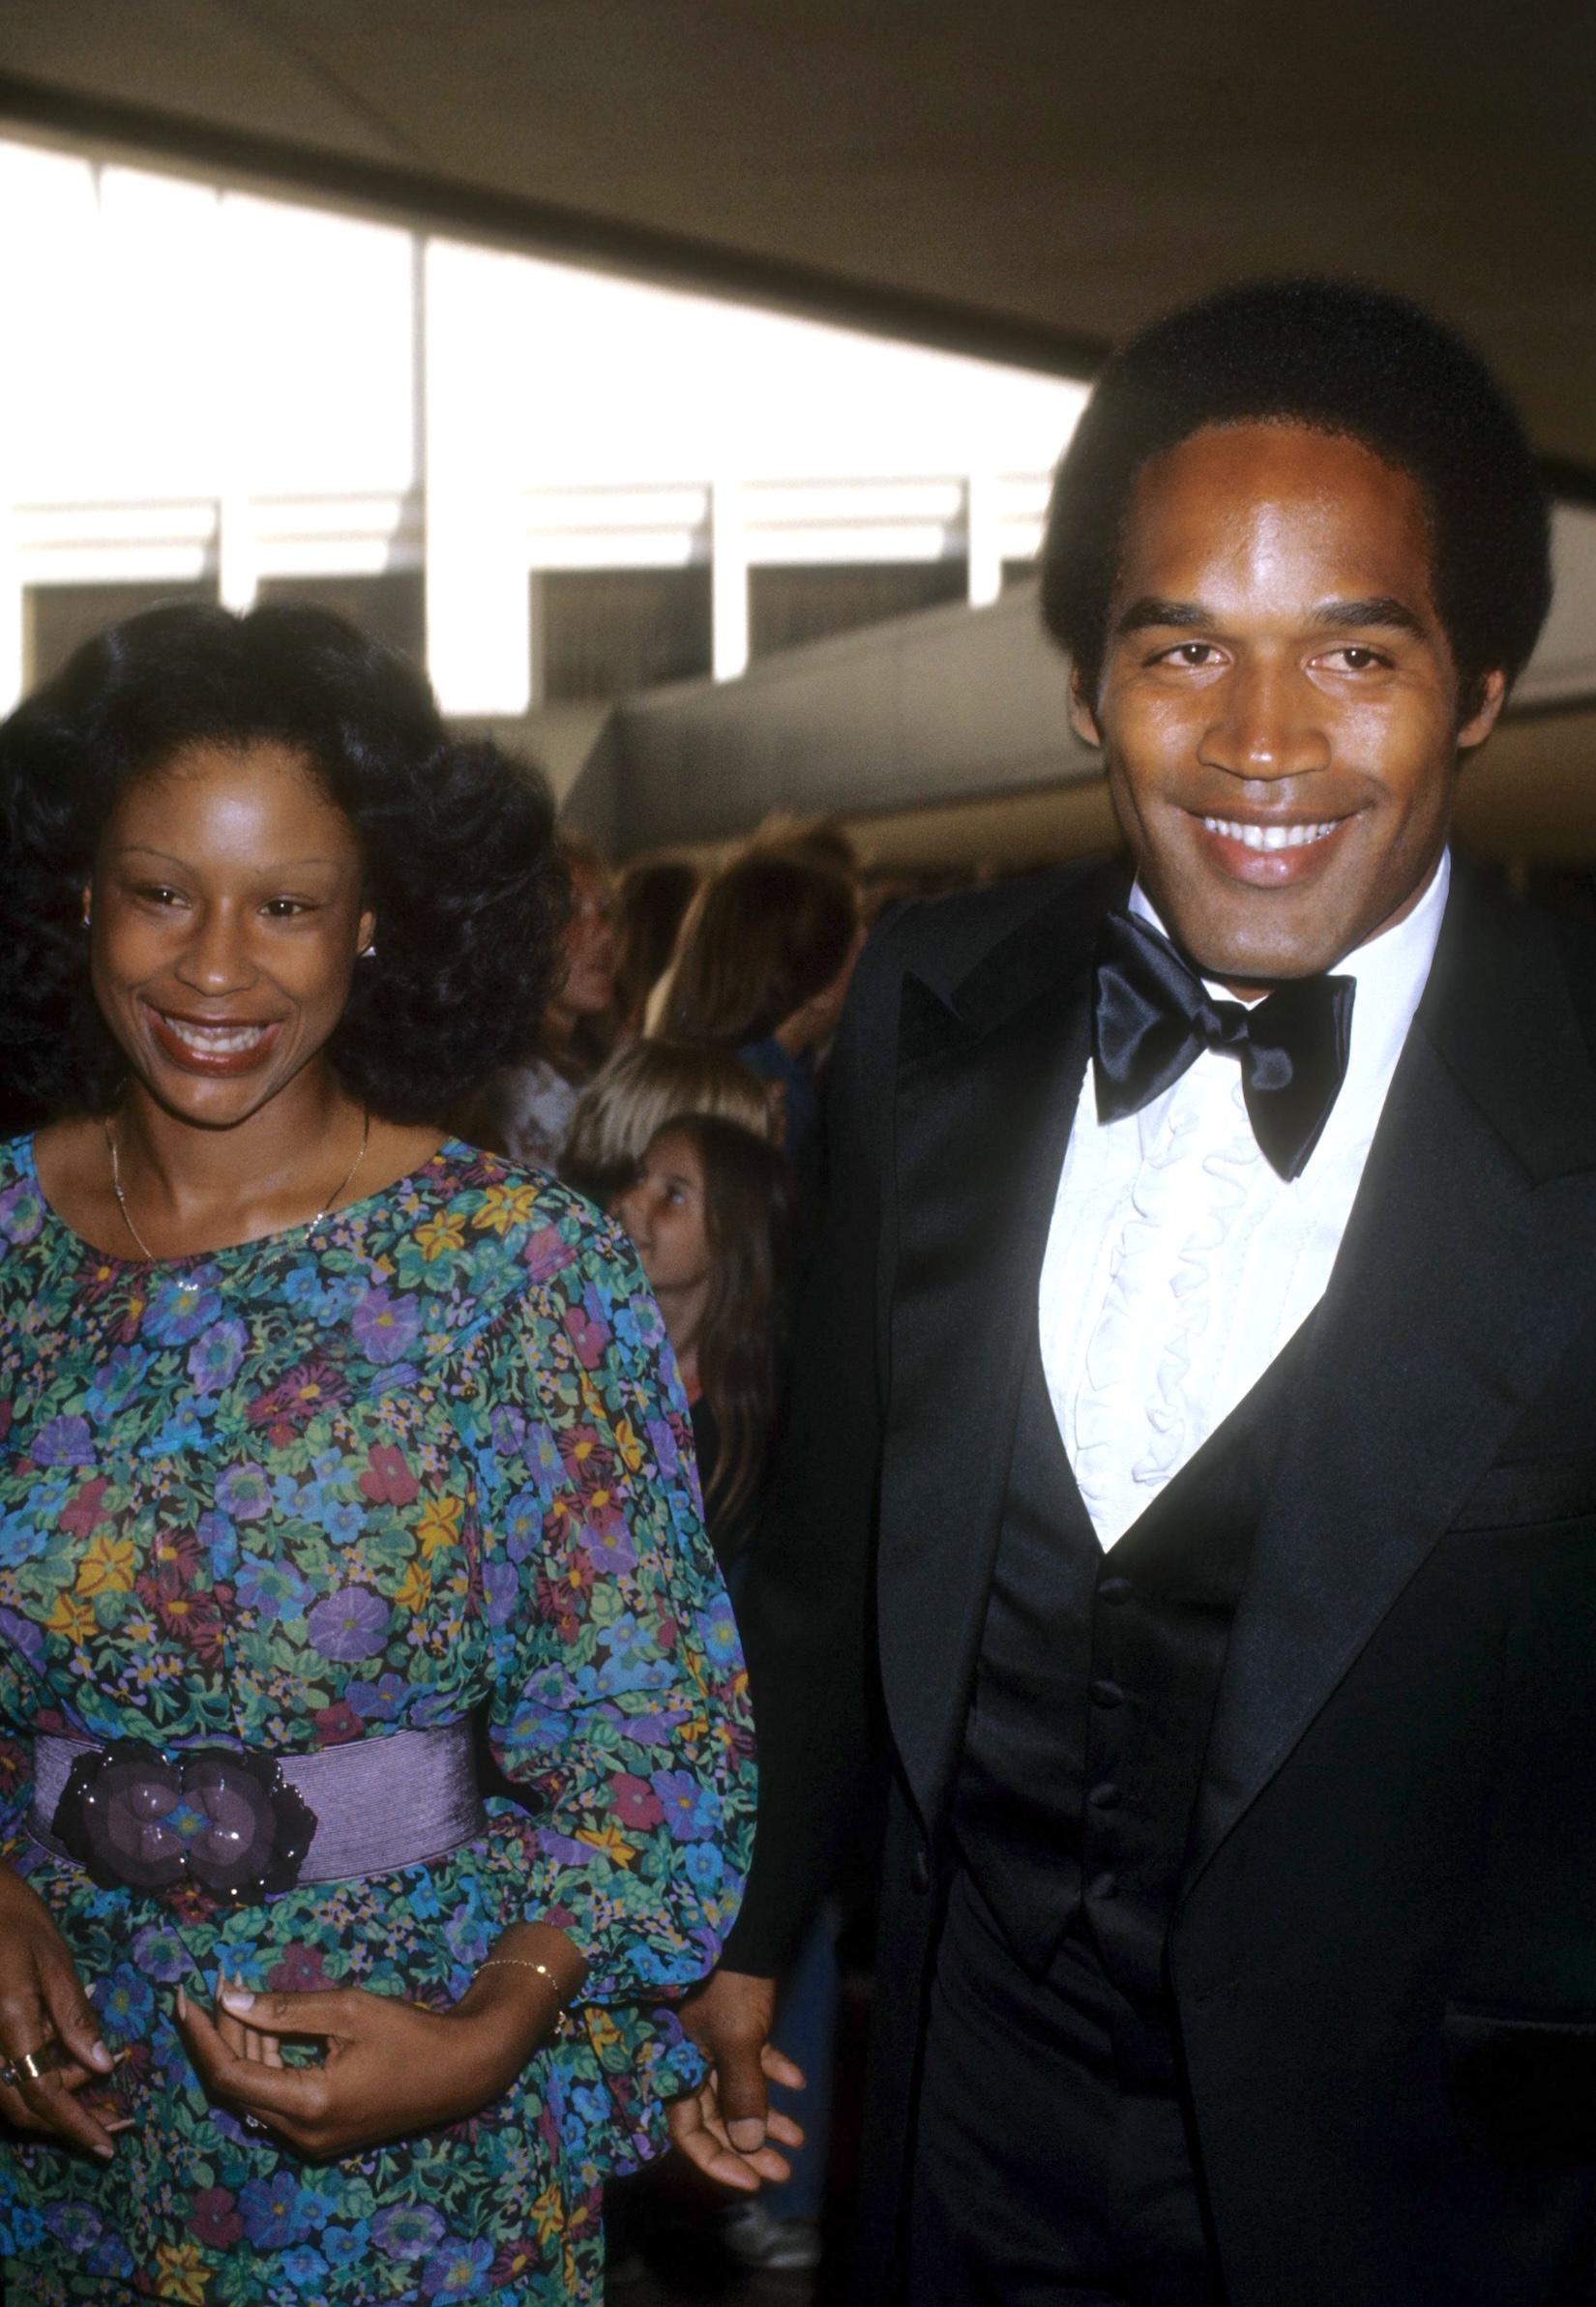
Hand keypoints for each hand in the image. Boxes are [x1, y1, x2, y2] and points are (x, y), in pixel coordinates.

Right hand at [0, 1861, 120, 2157]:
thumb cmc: (16, 1922)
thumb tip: (103, 2067)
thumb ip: (75, 2019)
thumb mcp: (55, 1962)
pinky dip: (39, 2085)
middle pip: (23, 2108)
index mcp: (9, 2024)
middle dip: (69, 2123)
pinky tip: (72, 2074)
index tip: (106, 2145)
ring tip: (104, 2100)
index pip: (43, 2094)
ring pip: (11, 2100)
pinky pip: (5, 2079)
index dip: (75, 2124)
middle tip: (116, 2122)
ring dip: (55, 2107)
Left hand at [175, 1957, 563, 2159]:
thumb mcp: (347, 2009)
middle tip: (220, 1989)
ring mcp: (313, 2140)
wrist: (462, 2071)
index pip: (230, 2075)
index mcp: (308, 2104)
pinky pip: (278, 2101)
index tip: (186, 1998)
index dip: (202, 2036)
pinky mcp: (323, 2136)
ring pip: (256, 2095)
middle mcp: (302, 2134)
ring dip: (244, 2049)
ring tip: (242, 2000)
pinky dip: (267, 2066)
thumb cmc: (410, 2034)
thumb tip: (229, 1999)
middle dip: (222, 2037)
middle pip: (238, 2087)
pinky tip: (269, 2030)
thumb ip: (285, 2009)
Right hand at [668, 1968, 804, 2191]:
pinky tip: (797, 2081)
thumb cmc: (731, 1988)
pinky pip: (750, 2061)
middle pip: (716, 2118)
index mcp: (675, 2069)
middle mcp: (688, 2062)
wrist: (743, 1931)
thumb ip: (742, 2094)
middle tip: (782, 2169)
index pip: (688, 2132)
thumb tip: (749, 2144)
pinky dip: (772, 2072)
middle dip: (750, 2146)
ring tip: (798, 2138)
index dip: (718, 2161)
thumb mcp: (738, 2042)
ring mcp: (709, 2044)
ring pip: (737, 2093)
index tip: (753, 2183)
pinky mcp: (732, 2025)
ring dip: (767, 2115)